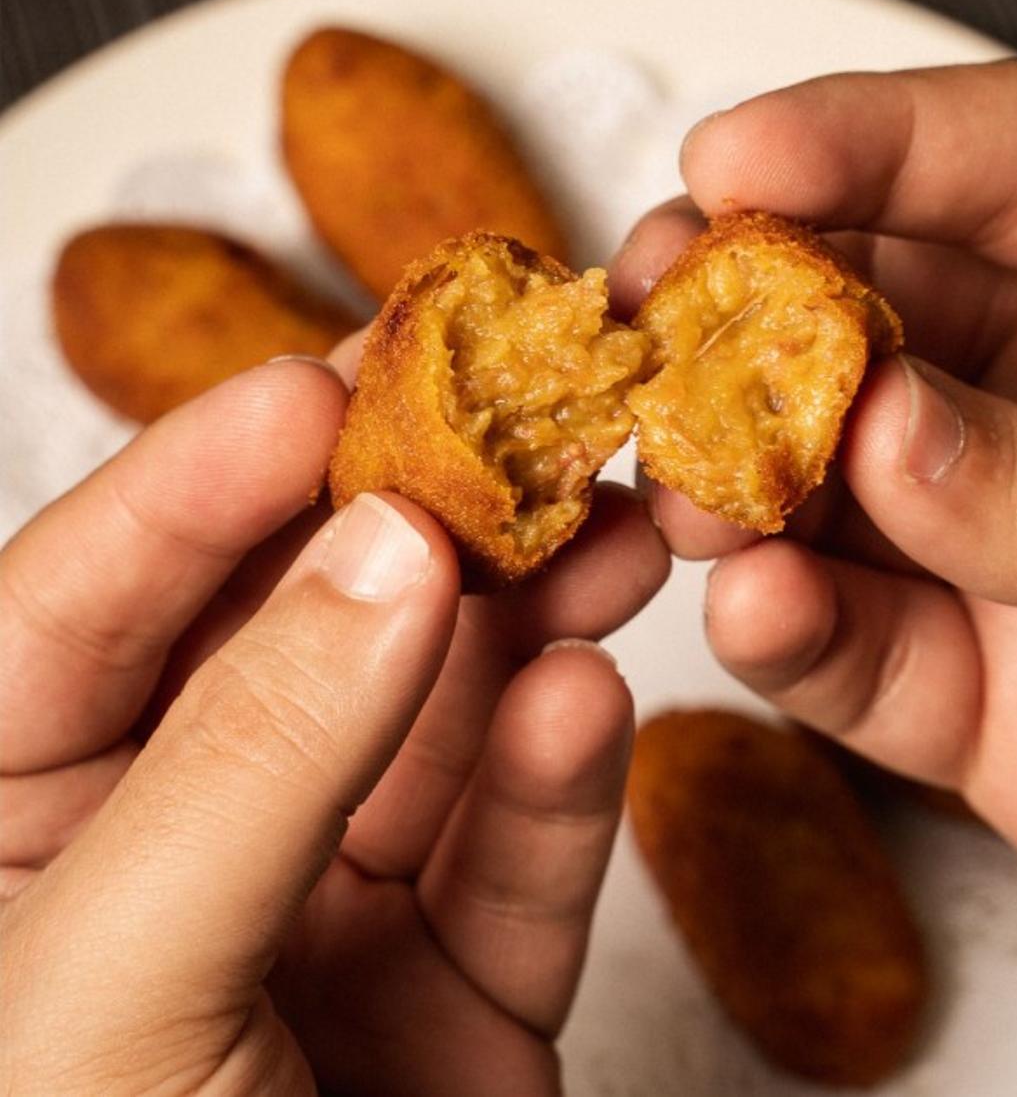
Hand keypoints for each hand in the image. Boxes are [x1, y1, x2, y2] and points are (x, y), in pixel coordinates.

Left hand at [0, 357, 668, 1094]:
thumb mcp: (117, 983)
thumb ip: (256, 753)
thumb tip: (391, 550)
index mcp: (15, 822)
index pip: (87, 604)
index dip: (202, 480)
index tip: (323, 385)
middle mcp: (179, 840)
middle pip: (298, 637)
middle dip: (408, 524)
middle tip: (507, 414)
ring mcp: (329, 908)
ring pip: (435, 729)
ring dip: (524, 624)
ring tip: (607, 530)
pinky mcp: (460, 980)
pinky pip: (515, 859)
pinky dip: (560, 777)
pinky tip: (587, 696)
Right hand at [612, 60, 1016, 966]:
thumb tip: (886, 436)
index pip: (1006, 165)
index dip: (858, 144)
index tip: (730, 154)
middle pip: (868, 313)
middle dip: (740, 312)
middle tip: (655, 319)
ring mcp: (1001, 551)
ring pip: (823, 488)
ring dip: (736, 483)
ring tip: (696, 497)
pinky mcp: (970, 690)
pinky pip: (854, 652)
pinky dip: (790, 633)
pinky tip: (757, 608)